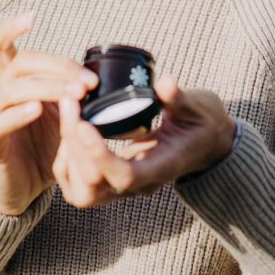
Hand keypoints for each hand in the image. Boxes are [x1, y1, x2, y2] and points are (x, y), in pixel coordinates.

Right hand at [0, 14, 97, 215]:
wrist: (22, 186)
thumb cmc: (43, 145)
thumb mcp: (63, 114)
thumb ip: (74, 94)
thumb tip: (109, 81)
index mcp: (13, 80)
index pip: (1, 45)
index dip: (12, 27)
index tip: (33, 16)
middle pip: (21, 63)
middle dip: (57, 66)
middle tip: (88, 82)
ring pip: (12, 88)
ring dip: (47, 87)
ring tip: (74, 95)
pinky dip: (18, 113)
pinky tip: (37, 110)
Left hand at [52, 75, 237, 208]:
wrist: (207, 144)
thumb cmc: (202, 124)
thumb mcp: (198, 107)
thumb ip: (179, 98)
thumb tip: (165, 83)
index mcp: (162, 167)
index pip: (125, 176)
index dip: (100, 155)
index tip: (84, 124)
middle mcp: (140, 184)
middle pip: (95, 185)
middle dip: (76, 146)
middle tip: (70, 104)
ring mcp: (124, 187)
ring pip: (83, 192)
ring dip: (68, 155)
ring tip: (68, 114)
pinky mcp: (112, 180)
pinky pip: (79, 185)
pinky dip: (67, 161)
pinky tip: (70, 129)